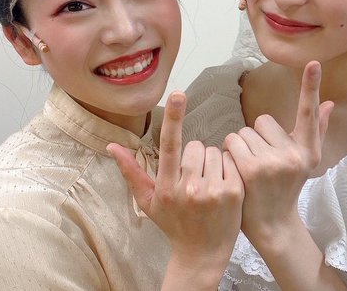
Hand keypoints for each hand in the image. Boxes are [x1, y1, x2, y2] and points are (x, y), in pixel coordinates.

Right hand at [107, 92, 243, 272]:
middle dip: (195, 156)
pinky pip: (230, 161)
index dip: (174, 118)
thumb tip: (112, 146)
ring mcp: (213, 191)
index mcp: (166, 188)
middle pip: (196, 145)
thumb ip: (131, 171)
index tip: (178, 94)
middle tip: (194, 178)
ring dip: (212, 162)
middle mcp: (189, 189)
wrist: (202, 253)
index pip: (169, 146)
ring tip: (208, 184)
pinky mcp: (234, 192)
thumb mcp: (148, 200)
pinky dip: (227, 168)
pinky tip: (222, 186)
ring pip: (214, 151)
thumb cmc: (173, 223)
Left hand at [223, 61, 333, 243]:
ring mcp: (273, 163)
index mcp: (308, 151)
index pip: (308, 113)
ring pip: (243, 132)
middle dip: (255, 138)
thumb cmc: (286, 188)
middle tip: (260, 162)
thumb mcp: (305, 162)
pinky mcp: (252, 169)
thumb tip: (329, 103)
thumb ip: (315, 130)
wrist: (271, 224)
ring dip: (240, 147)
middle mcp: (294, 155)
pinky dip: (229, 154)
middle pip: (261, 122)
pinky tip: (236, 171)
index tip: (314, 62)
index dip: (311, 86)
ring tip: (248, 169)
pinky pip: (232, 142)